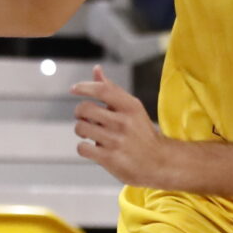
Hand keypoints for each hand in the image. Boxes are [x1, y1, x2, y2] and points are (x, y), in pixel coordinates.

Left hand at [71, 67, 171, 186]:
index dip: (84, 87)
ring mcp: (116, 141)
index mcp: (131, 106)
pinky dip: (83, 148)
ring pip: (80, 128)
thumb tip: (96, 69)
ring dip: (81, 130)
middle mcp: (124, 122)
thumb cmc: (140, 132)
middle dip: (79, 112)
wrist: (158, 162)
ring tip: (90, 134)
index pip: (102, 90)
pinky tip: (93, 148)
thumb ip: (112, 90)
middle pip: (85, 108)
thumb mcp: (132, 109)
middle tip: (85, 118)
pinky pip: (82, 148)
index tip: (74, 89)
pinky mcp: (110, 158)